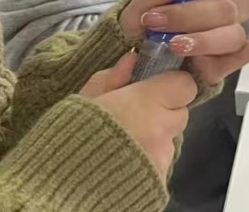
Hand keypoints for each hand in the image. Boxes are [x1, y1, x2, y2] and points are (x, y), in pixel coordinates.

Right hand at [81, 54, 193, 181]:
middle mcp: (161, 130)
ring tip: (123, 145)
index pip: (185, 85)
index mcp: (145, 103)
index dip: (170, 85)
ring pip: (169, 140)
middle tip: (133, 118)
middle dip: (162, 112)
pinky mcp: (159, 182)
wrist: (63, 189)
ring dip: (154, 138)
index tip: (151, 89)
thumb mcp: (83, 101)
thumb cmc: (69, 137)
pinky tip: (123, 164)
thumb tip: (132, 59)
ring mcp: (162, 158)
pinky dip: (147, 161)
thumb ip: (111, 78)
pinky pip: (160, 164)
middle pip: (179, 114)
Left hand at [119, 0, 248, 84]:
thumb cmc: (138, 30)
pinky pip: (245, 55)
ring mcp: (222, 38)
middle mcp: (216, 14)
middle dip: (191, 15)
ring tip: (176, 44)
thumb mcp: (140, 7)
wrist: (129, 62)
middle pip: (225, 10)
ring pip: (232, 34)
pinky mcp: (222, 63)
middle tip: (156, 21)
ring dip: (206, 39)